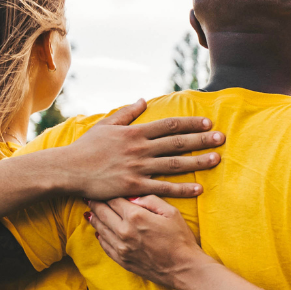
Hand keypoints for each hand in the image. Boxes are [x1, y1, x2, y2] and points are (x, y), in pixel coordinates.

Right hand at [55, 100, 224, 199]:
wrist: (68, 170)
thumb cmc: (85, 147)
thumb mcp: (105, 125)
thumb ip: (127, 113)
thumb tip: (143, 101)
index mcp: (135, 133)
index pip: (169, 125)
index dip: (190, 123)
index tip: (207, 123)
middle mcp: (140, 148)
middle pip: (177, 142)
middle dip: (202, 139)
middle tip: (222, 138)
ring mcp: (138, 167)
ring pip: (175, 164)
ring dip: (198, 162)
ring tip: (217, 159)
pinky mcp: (134, 186)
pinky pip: (163, 188)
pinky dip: (182, 189)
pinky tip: (199, 189)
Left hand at [87, 195, 206, 287]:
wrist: (184, 268)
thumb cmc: (181, 239)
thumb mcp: (171, 212)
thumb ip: (151, 200)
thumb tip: (132, 196)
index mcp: (136, 216)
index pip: (114, 199)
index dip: (107, 192)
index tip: (101, 188)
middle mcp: (124, 231)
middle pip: (102, 212)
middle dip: (95, 203)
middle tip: (88, 196)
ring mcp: (121, 247)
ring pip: (100, 228)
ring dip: (94, 219)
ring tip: (90, 212)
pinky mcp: (122, 260)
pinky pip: (105, 245)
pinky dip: (100, 236)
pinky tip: (99, 231)